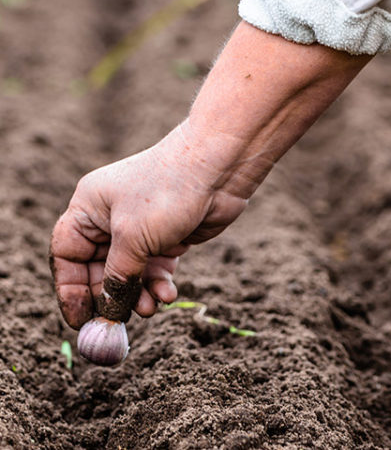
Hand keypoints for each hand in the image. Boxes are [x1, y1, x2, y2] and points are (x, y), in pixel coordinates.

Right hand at [50, 122, 248, 328]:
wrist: (219, 170)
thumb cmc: (167, 193)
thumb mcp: (134, 238)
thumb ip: (118, 277)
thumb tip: (108, 312)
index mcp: (88, 208)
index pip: (67, 254)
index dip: (70, 289)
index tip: (79, 320)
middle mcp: (111, 218)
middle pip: (99, 269)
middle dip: (111, 297)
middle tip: (119, 324)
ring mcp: (141, 228)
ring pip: (131, 273)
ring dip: (139, 295)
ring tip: (152, 309)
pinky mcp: (167, 237)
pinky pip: (156, 269)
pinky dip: (160, 284)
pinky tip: (169, 295)